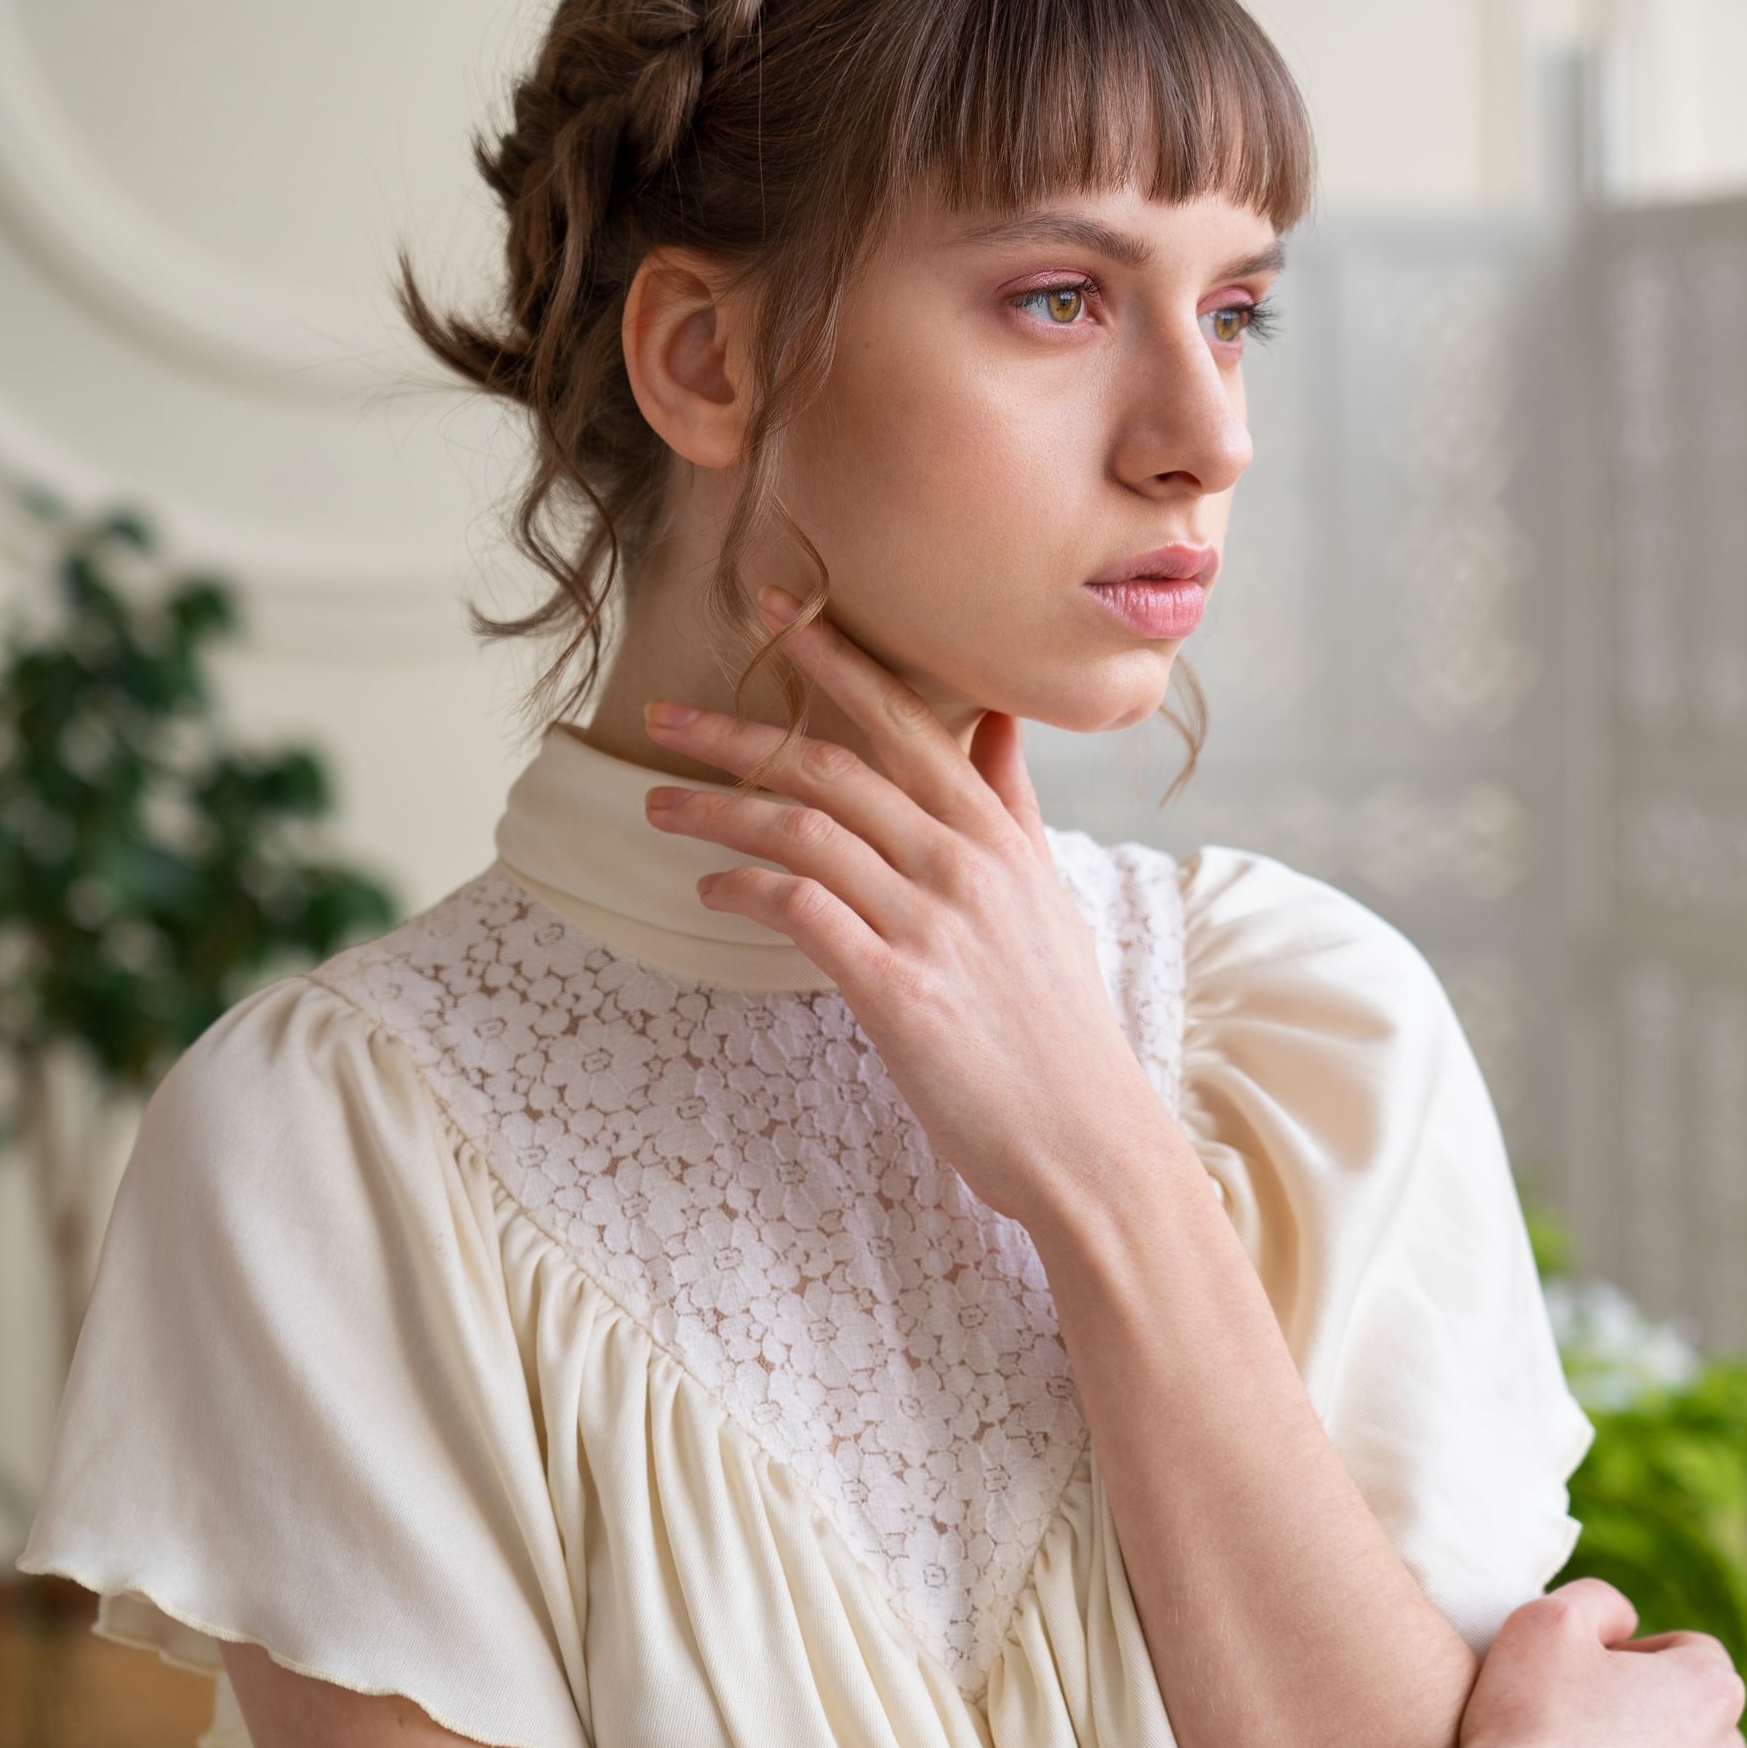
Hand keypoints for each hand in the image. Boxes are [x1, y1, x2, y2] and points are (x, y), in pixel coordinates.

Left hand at [639, 587, 1172, 1226]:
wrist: (1087, 1136)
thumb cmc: (1056, 1024)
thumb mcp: (1045, 892)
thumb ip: (1009, 799)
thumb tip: (993, 715)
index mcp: (996, 834)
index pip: (903, 721)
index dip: (834, 660)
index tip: (776, 611)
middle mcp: (963, 863)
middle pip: (832, 766)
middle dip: (738, 731)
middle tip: (664, 713)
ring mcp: (930, 924)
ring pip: (802, 830)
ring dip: (718, 810)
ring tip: (659, 804)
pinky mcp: (896, 990)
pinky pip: (800, 910)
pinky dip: (745, 889)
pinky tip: (711, 891)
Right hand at [1455, 1577, 1746, 1747]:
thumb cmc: (1526, 1727)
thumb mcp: (1546, 1620)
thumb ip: (1598, 1602)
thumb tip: (1626, 1624)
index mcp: (1710, 1691)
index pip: (1691, 1655)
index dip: (1635, 1659)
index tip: (1582, 1679)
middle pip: (1702, 1735)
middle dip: (1653, 1733)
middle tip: (1577, 1741)